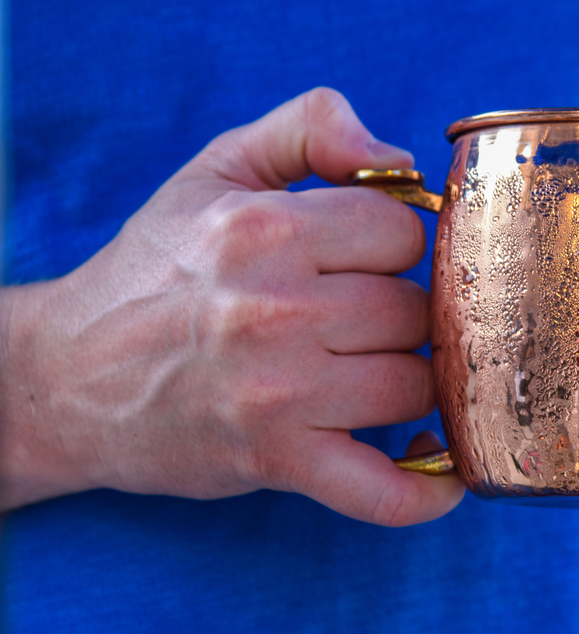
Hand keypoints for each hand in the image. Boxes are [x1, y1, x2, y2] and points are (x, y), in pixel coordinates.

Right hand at [0, 88, 464, 525]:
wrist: (68, 377)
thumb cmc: (154, 270)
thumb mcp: (216, 169)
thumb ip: (311, 127)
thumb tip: (404, 161)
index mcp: (266, 230)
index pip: (404, 234)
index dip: (392, 247)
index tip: (361, 262)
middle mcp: (275, 311)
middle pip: (415, 311)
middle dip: (398, 314)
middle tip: (358, 320)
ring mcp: (280, 395)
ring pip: (415, 385)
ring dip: (408, 382)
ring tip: (370, 371)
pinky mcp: (279, 463)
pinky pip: (385, 491)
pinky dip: (426, 492)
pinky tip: (442, 470)